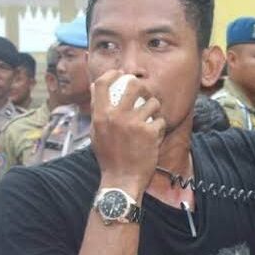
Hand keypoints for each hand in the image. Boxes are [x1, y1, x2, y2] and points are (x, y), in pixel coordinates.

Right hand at [91, 70, 165, 199]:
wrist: (122, 180)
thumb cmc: (109, 158)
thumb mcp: (96, 133)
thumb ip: (97, 111)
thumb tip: (94, 88)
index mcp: (100, 116)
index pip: (101, 84)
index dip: (112, 74)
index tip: (121, 74)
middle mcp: (116, 116)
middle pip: (133, 85)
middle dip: (143, 87)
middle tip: (146, 95)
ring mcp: (134, 123)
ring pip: (153, 103)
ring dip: (155, 110)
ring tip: (151, 121)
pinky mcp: (150, 132)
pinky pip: (161, 121)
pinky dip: (160, 128)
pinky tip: (154, 137)